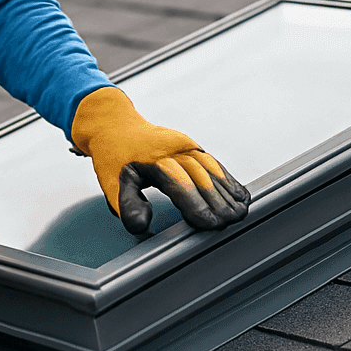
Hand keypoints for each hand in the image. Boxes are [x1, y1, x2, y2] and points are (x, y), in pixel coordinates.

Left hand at [71, 86, 249, 235]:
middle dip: (218, 201)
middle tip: (231, 221)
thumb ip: (127, 205)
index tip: (210, 223)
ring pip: (210, 169)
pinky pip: (212, 163)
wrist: (116, 125)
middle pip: (200, 177)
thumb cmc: (114, 157)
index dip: (196, 205)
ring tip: (240, 211)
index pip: (179, 184)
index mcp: (153, 159)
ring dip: (227, 191)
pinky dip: (226, 179)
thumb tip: (142, 225)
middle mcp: (173, 149)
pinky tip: (238, 193)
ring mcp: (184, 145)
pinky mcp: (191, 146)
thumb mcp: (111, 182)